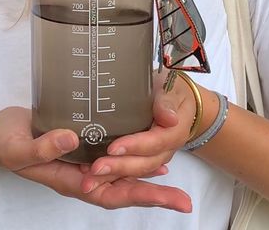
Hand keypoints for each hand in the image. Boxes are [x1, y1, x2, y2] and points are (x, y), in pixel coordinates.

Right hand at [0, 106, 190, 211]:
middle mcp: (82, 173)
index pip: (112, 193)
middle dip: (154, 194)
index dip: (141, 195)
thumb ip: (43, 146)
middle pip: (123, 189)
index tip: (168, 197)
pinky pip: (111, 156)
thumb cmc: (6, 143)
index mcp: (71, 179)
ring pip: (120, 174)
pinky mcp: (81, 142)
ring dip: (146, 175)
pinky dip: (130, 156)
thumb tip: (72, 140)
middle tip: (185, 200)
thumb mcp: (20, 147)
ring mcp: (83, 159)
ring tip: (173, 175)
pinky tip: (144, 150)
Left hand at [80, 70, 196, 192]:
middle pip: (144, 163)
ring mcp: (156, 155)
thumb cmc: (172, 90)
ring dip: (114, 175)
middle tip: (96, 168)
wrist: (177, 98)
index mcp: (174, 133)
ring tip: (90, 178)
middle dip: (119, 167)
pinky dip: (113, 175)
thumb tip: (170, 118)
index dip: (134, 146)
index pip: (154, 143)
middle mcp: (166, 149)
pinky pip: (130, 169)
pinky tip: (94, 176)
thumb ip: (167, 102)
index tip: (113, 148)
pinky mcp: (145, 156)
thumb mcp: (171, 89)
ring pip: (136, 170)